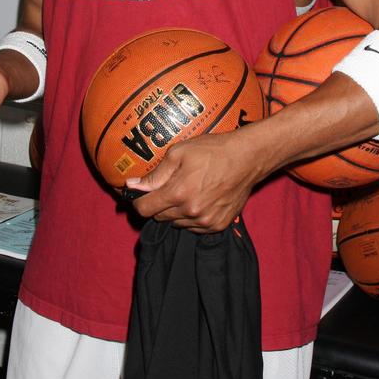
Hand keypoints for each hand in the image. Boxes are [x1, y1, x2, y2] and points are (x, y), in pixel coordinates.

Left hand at [125, 129, 262, 232]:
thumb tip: (131, 185)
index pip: (144, 209)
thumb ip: (155, 174)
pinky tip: (200, 199)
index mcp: (178, 193)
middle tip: (169, 187)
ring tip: (188, 191)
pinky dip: (192, 217)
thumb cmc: (212, 150)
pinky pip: (195, 227)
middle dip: (159, 204)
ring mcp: (206, 221)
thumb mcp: (179, 153)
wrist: (247, 158)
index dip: (138, 201)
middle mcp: (191, 212)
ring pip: (177, 223)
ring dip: (176, 211)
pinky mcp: (219, 225)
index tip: (141, 194)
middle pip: (159, 217)